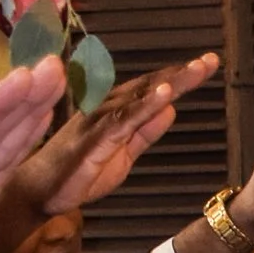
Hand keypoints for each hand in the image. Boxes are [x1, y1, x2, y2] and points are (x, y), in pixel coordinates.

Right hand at [27, 51, 218, 213]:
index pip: (151, 89)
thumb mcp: (125, 154)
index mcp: (116, 111)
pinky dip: (144, 106)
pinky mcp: (94, 138)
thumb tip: (171, 109)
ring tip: (194, 71)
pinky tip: (163, 97)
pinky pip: (123, 119)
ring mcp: (100, 120)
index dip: (178, 78)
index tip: (206, 66)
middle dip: (180, 74)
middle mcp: (107, 107)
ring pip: (138, 97)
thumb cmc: (79, 171)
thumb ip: (146, 131)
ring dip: (167, 83)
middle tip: (210, 60)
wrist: (42, 192)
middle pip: (149, 86)